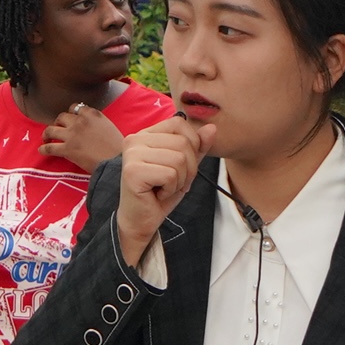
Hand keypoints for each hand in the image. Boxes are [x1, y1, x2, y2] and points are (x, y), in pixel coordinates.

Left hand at [46, 102, 127, 170]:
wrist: (116, 162)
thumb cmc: (118, 147)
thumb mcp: (110, 127)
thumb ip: (98, 123)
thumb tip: (93, 127)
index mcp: (92, 114)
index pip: (76, 107)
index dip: (71, 114)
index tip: (71, 119)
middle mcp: (80, 121)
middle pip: (62, 117)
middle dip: (59, 122)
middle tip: (59, 128)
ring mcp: (72, 134)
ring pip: (51, 129)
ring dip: (47, 133)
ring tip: (46, 137)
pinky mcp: (67, 149)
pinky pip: (49, 147)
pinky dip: (44, 149)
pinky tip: (42, 150)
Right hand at [114, 115, 204, 260]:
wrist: (141, 221)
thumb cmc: (160, 193)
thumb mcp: (185, 167)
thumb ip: (197, 147)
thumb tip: (212, 128)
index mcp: (145, 134)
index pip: (179, 123)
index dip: (191, 146)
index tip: (179, 167)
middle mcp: (135, 139)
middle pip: (183, 143)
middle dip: (188, 168)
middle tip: (172, 183)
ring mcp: (132, 154)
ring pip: (179, 159)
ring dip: (179, 180)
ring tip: (164, 188)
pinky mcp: (133, 172)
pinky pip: (171, 174)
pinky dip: (171, 189)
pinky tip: (158, 194)